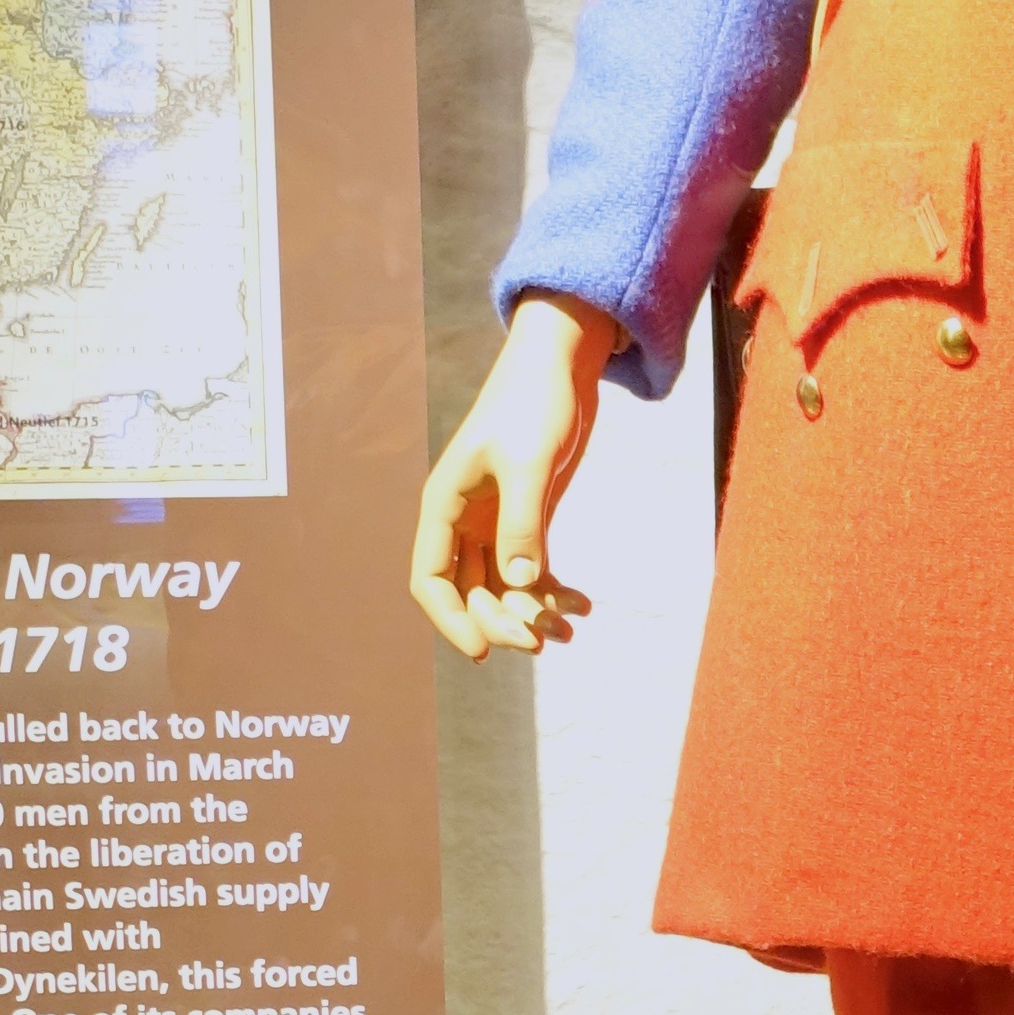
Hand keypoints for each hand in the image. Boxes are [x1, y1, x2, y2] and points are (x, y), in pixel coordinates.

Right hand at [409, 292, 615, 658]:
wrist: (563, 362)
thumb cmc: (535, 402)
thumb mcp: (528, 463)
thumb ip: (523, 525)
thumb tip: (520, 586)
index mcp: (443, 504)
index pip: (430, 579)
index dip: (451, 620)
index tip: (484, 652)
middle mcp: (463, 519)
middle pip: (469, 591)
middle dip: (502, 620)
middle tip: (543, 642)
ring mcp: (495, 521)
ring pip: (503, 587)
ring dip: (532, 613)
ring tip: (571, 630)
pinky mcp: (528, 517)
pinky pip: (531, 569)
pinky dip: (553, 591)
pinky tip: (583, 605)